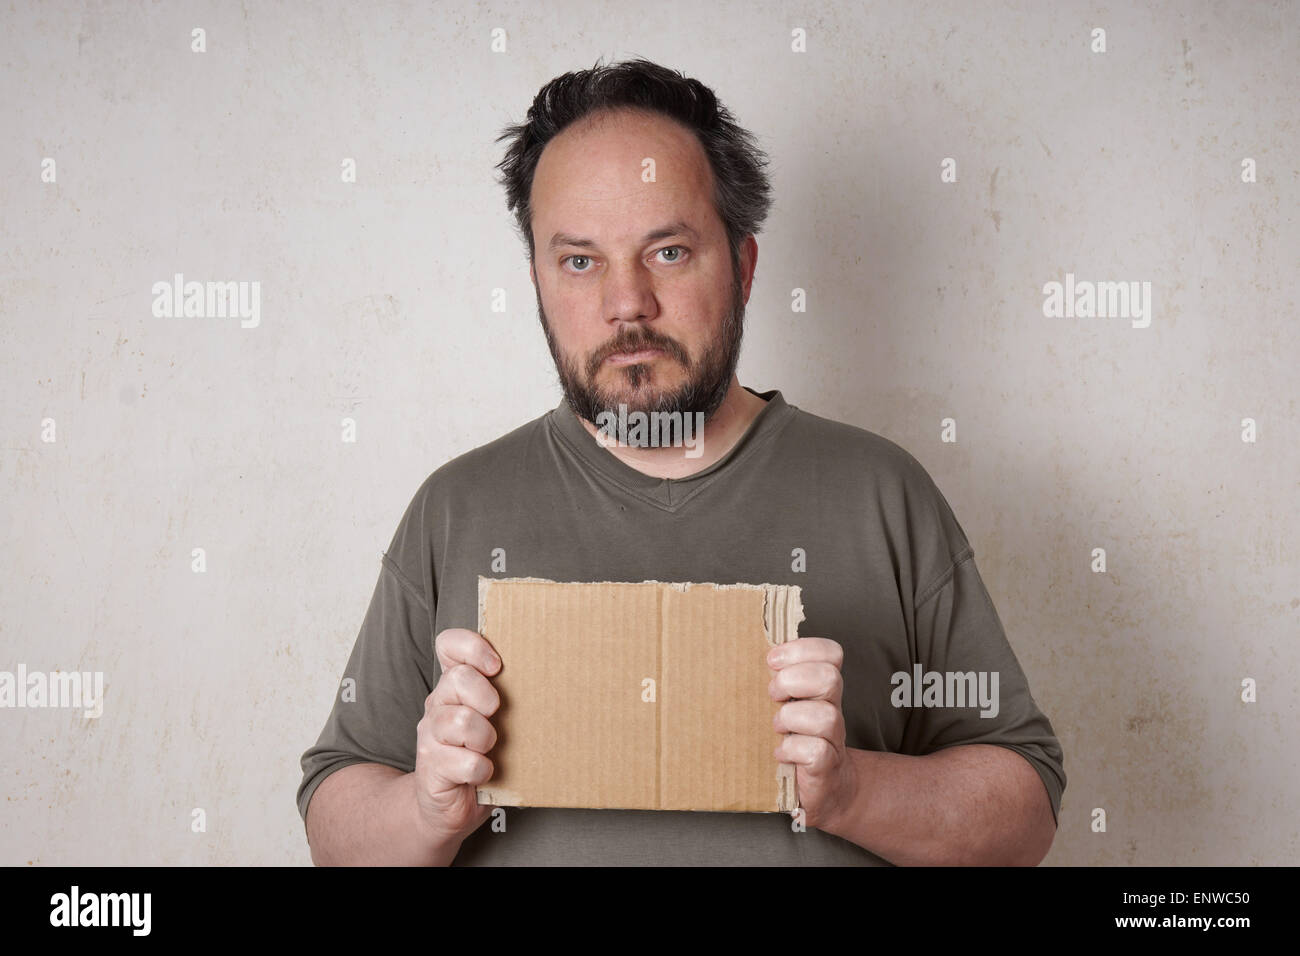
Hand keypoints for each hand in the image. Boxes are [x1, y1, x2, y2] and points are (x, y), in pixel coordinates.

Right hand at [413, 628, 501, 840]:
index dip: (471, 646)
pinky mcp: (431, 768)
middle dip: (485, 696)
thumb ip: (507, 697)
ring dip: (484, 737)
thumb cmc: (480, 755)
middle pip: (457, 679)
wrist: (448, 807)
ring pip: (459, 720)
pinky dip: (483, 770)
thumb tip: (557, 678)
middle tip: (496, 714)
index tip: (496, 666)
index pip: (449, 644)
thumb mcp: (494, 720)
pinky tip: (485, 773)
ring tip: (489, 748)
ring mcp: (430, 736)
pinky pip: (465, 762)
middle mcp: (437, 705)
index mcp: (454, 686)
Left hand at [768, 637, 856, 829]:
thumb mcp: (788, 703)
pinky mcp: (826, 766)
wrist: (825, 788)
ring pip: (825, 717)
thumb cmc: (797, 739)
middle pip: (830, 678)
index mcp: (822, 688)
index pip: (831, 653)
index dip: (802, 650)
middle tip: (774, 694)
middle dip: (793, 681)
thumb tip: (742, 653)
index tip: (772, 662)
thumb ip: (778, 679)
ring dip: (791, 718)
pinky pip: (816, 751)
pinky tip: (780, 753)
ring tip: (777, 727)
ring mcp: (833, 738)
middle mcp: (832, 708)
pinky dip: (792, 749)